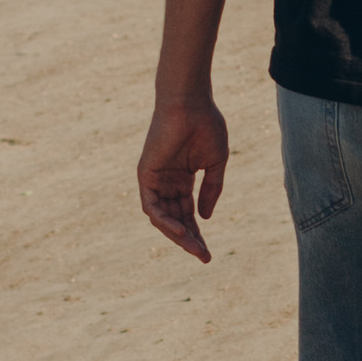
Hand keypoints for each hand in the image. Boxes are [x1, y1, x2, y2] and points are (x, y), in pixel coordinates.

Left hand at [137, 103, 229, 262]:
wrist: (191, 103)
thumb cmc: (206, 125)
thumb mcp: (215, 164)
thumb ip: (212, 190)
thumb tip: (204, 218)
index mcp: (182, 179)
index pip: (188, 213)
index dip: (198, 233)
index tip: (207, 253)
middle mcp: (166, 182)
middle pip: (176, 219)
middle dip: (189, 239)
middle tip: (203, 256)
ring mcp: (155, 179)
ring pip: (162, 218)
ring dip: (177, 235)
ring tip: (194, 248)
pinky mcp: (145, 175)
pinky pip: (152, 206)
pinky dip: (164, 220)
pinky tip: (180, 230)